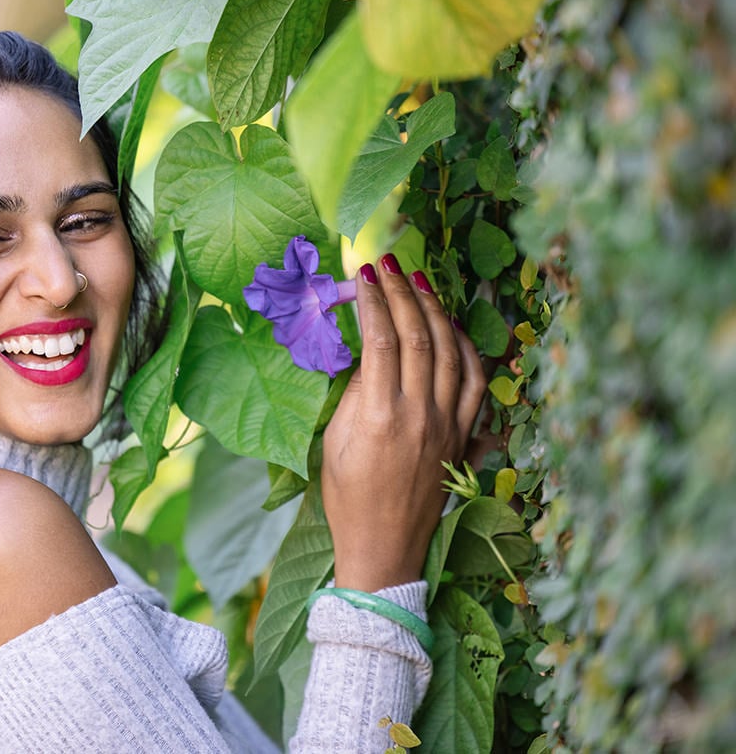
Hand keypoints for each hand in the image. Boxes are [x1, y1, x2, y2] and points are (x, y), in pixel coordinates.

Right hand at [321, 256, 485, 591]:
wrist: (385, 547)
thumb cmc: (347, 497)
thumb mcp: (335, 442)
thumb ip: (355, 393)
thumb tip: (369, 349)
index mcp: (379, 417)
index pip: (381, 340)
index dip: (373, 301)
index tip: (362, 274)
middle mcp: (420, 415)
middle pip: (419, 336)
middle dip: (403, 292)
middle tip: (388, 264)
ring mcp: (448, 425)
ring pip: (452, 352)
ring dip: (437, 310)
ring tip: (419, 281)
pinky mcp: (464, 437)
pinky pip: (477, 382)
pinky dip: (469, 347)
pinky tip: (454, 326)